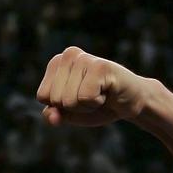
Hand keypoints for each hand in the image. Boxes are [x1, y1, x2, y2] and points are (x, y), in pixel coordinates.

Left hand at [36, 46, 157, 125]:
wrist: (130, 102)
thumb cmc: (96, 105)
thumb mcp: (68, 113)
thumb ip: (52, 115)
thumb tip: (51, 117)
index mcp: (56, 62)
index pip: (43, 96)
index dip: (60, 106)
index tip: (78, 97)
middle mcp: (69, 55)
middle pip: (55, 99)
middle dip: (74, 107)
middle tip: (92, 96)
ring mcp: (84, 58)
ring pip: (69, 100)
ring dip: (86, 105)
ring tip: (100, 93)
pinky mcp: (100, 66)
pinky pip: (85, 98)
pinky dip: (96, 103)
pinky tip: (107, 92)